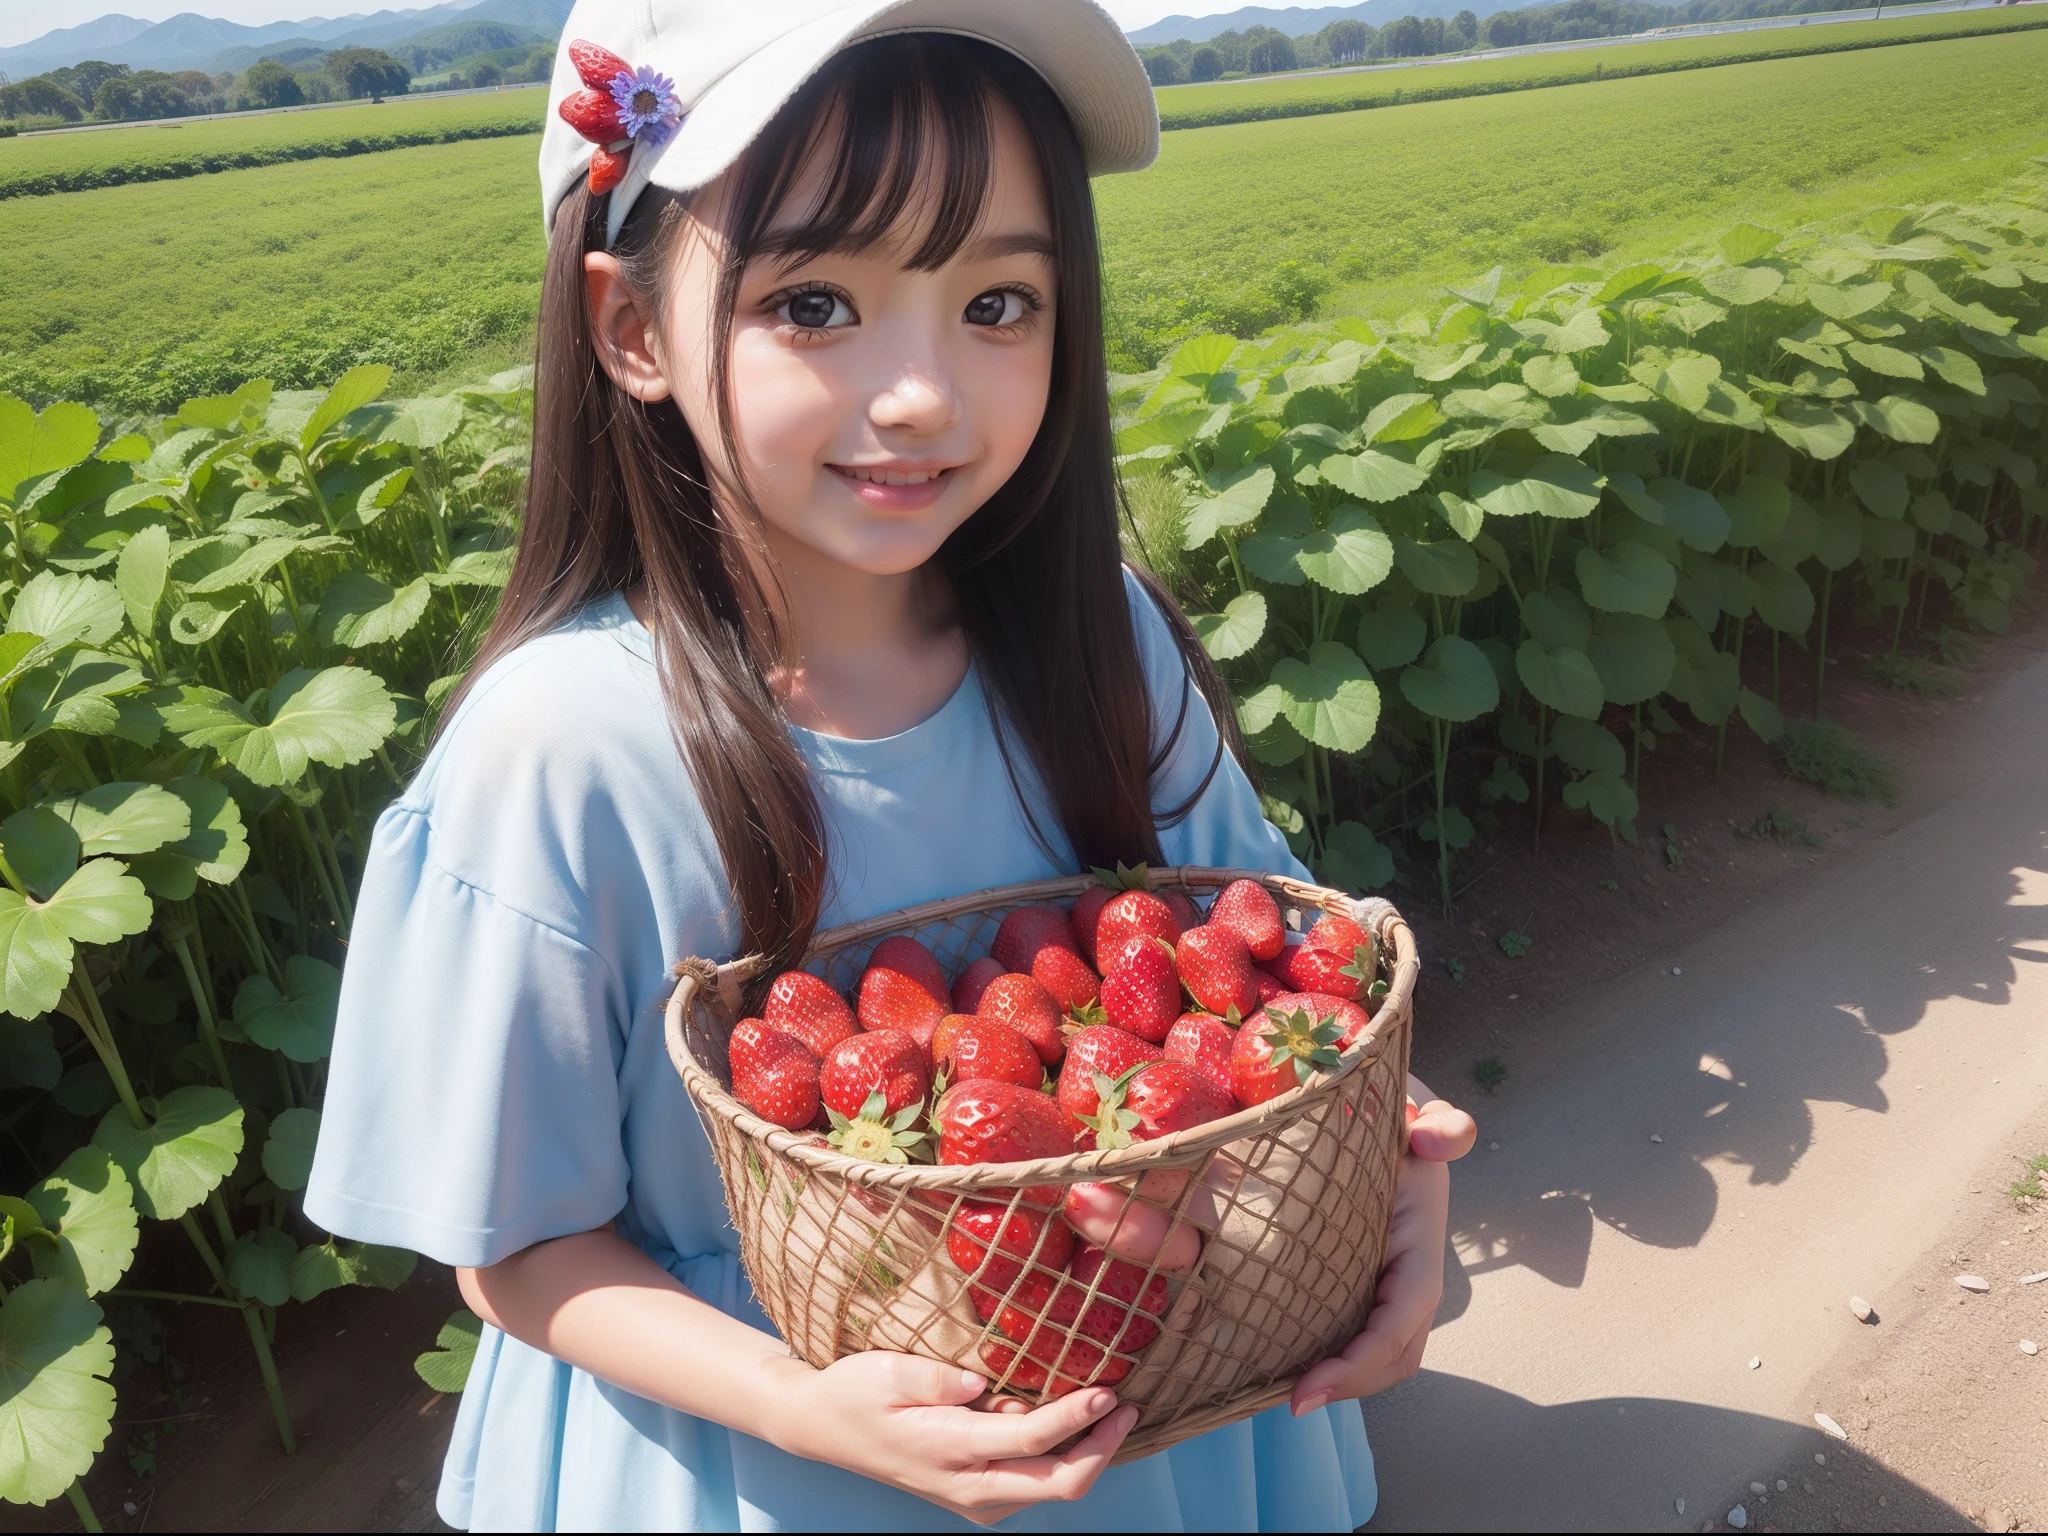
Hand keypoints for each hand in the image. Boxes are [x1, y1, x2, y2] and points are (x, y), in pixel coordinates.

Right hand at [768, 1349, 1136, 1522]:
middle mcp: (970, 1488)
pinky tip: (1078, 1423)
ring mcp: (977, 1499)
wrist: (824, 1428)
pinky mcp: (980, 1496)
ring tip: (1111, 1408)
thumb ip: (936, 1379)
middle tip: (1130, 1404)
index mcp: (949, 1451)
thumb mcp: (886, 1372)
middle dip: (1101, 1448)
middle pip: (1058, 1484)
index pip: (1030, 1442)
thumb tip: (981, 1384)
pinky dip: (1066, 1457)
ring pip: (1053, 1489)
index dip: (1075, 1418)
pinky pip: (1037, 1484)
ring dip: (1088, 1453)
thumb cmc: (855, 1392)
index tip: (1107, 1390)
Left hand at [1286, 1080, 1472, 1414]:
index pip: (1405, 1313)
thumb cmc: (1394, 1108)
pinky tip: (1287, 1361)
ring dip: (1344, 1381)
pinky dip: (1331, 1357)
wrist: (1383, 1104)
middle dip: (1353, 1384)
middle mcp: (1410, 1267)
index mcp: (1420, 1235)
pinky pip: (1354, 1328)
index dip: (1364, 1358)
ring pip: (1381, 1351)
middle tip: (1293, 1401)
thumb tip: (1433, 1144)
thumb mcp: (1420, 1106)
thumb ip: (1443, 1123)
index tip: (1311, 1387)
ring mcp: (1387, 1277)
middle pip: (1397, 1351)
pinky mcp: (1360, 1278)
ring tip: (1288, 1393)